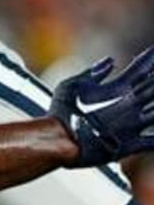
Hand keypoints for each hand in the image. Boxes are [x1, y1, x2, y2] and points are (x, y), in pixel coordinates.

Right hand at [50, 48, 153, 166]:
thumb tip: (110, 61)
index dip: (150, 58)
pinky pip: (153, 142)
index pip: (141, 68)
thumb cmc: (61, 113)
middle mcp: (130, 105)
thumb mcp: (70, 86)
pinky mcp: (130, 146)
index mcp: (117, 89)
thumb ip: (92, 73)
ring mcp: (133, 126)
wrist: (60, 142)